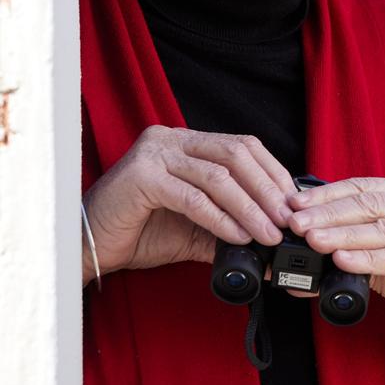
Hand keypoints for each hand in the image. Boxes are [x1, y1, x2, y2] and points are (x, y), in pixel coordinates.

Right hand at [82, 125, 295, 285]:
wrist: (90, 246)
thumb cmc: (141, 231)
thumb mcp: (196, 226)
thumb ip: (231, 225)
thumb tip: (273, 242)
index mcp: (187, 142)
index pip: (243, 146)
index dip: (273, 172)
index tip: (294, 203)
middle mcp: (172, 138)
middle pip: (236, 154)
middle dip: (267, 189)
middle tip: (288, 220)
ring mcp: (155, 153)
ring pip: (218, 175)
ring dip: (250, 207)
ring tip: (269, 234)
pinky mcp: (142, 176)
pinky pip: (192, 197)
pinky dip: (220, 218)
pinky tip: (238, 236)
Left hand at [287, 176, 384, 352]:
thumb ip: (352, 246)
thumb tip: (305, 254)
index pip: (363, 186)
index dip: (327, 194)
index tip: (296, 203)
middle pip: (369, 204)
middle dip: (328, 213)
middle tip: (296, 223)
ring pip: (381, 228)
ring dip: (342, 234)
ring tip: (313, 240)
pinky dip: (367, 259)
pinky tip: (342, 260)